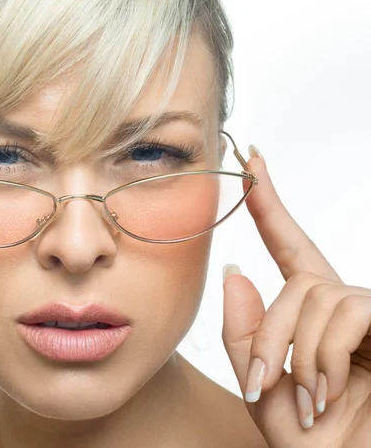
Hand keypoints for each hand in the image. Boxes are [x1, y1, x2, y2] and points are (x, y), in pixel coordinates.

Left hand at [222, 148, 370, 447]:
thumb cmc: (313, 440)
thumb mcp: (263, 389)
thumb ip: (244, 336)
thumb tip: (234, 272)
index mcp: (311, 316)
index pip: (288, 247)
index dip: (269, 204)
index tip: (250, 162)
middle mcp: (344, 305)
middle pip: (297, 282)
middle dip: (271, 334)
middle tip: (266, 382)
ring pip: (318, 295)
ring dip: (299, 352)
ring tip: (309, 397)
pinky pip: (348, 311)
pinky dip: (326, 354)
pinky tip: (331, 392)